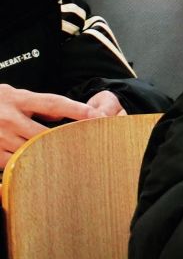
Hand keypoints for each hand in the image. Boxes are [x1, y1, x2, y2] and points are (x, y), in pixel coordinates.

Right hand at [0, 85, 115, 167]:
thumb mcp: (15, 95)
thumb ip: (38, 104)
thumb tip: (63, 115)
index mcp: (18, 99)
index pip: (53, 103)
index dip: (76, 109)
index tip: (96, 115)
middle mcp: (9, 118)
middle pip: (45, 133)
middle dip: (64, 139)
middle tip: (84, 145)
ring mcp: (0, 137)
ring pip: (33, 150)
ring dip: (47, 153)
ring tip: (61, 156)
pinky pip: (16, 163)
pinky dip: (27, 163)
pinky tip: (34, 162)